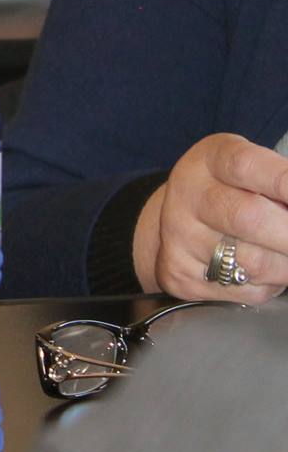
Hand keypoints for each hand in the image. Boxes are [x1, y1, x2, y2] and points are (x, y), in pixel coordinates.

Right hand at [134, 134, 287, 302]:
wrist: (175, 220)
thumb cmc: (230, 191)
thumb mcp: (252, 170)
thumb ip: (281, 183)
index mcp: (210, 160)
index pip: (246, 166)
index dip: (285, 181)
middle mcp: (188, 196)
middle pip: (249, 218)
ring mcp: (181, 238)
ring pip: (255, 264)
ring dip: (286, 264)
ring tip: (282, 250)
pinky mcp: (181, 276)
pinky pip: (247, 291)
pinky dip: (269, 285)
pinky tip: (260, 270)